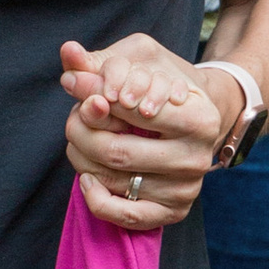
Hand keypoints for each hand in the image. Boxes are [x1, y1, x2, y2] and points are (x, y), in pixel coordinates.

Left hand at [58, 35, 221, 230]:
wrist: (193, 127)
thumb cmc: (159, 90)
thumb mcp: (139, 63)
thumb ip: (100, 62)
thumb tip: (68, 52)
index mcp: (200, 118)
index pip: (131, 109)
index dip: (93, 95)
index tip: (76, 85)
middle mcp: (197, 157)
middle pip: (114, 150)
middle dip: (81, 130)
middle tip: (74, 115)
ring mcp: (186, 189)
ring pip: (111, 179)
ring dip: (82, 157)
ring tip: (80, 139)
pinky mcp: (172, 212)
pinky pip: (124, 216)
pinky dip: (95, 197)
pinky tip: (87, 177)